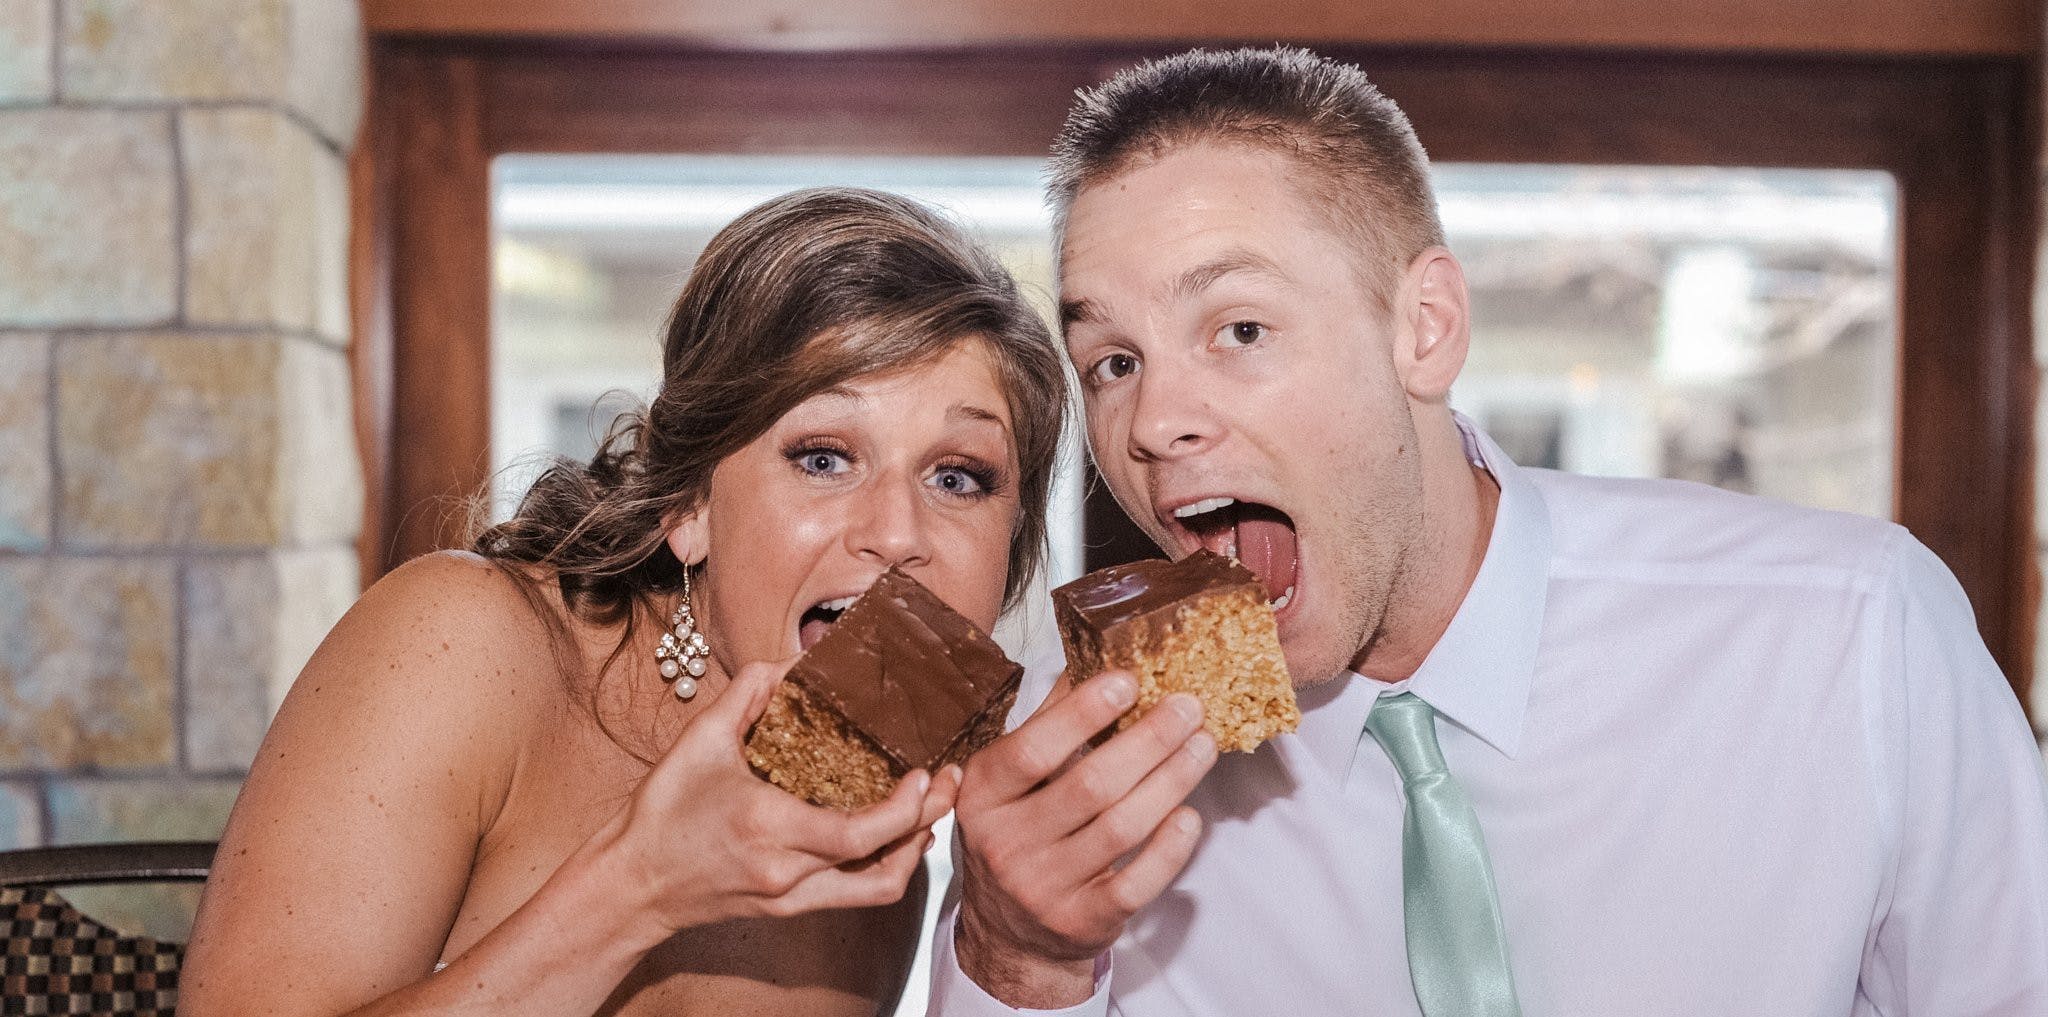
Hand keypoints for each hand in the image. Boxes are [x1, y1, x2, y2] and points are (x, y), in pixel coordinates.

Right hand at [602, 659, 958, 936]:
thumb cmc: (661, 815)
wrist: (631, 885)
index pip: (859, 833)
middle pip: (884, 864)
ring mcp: (791, 898)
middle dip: (927, 821)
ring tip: (930, 810)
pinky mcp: (790, 909)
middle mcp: (787, 873)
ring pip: (877, 890)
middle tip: (950, 781)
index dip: (904, 808)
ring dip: (913, 851)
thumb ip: (745, 694)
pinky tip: (892, 835)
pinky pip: (856, 895)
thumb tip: (788, 663)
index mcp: (769, 828)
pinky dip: (885, 866)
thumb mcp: (698, 742)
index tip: (926, 774)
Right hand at [952, 671, 1216, 1006]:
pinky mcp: (1082, 921)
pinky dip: (1170, 847)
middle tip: (1188, 708)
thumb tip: (1093, 659)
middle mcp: (1007, 843)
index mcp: (984, 795)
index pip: (1033, 748)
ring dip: (1171, 781)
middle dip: (1149, 741)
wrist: (1009, 936)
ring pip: (1121, 828)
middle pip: (1090, 785)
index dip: (1084, 713)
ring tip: (1202, 746)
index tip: (1130, 681)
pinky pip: (1137, 882)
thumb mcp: (1010, 782)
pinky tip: (1190, 815)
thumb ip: (1047, 724)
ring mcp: (1045, 887)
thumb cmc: (1017, 836)